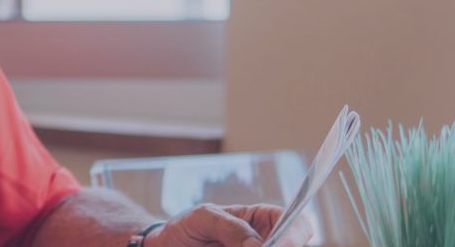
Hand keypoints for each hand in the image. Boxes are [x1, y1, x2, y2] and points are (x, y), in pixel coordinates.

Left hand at [144, 204, 313, 246]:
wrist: (166, 245)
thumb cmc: (186, 226)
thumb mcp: (203, 218)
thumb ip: (230, 227)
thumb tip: (257, 245)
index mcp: (261, 218)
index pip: (295, 222)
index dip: (295, 235)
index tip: (279, 245)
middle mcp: (265, 240)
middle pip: (290, 246)